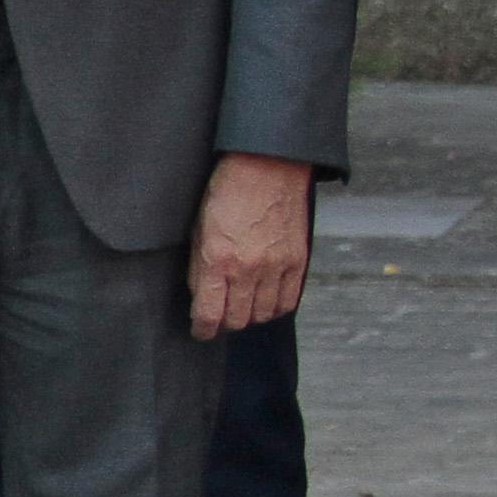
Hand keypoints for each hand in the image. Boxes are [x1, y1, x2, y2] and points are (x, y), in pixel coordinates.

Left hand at [190, 152, 314, 337]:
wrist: (267, 166)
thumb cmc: (228, 192)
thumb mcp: (199, 230)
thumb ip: (199, 268)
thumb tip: (203, 297)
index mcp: (217, 261)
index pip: (209, 315)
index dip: (202, 330)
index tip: (201, 331)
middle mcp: (248, 269)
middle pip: (237, 320)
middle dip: (225, 323)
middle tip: (221, 316)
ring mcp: (276, 266)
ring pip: (264, 314)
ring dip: (251, 315)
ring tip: (244, 306)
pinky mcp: (297, 260)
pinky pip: (289, 300)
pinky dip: (276, 306)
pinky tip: (267, 299)